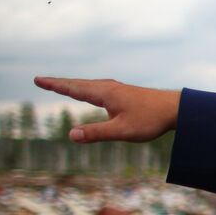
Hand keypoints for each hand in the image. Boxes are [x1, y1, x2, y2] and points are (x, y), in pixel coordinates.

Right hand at [32, 76, 180, 142]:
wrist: (177, 108)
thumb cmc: (150, 120)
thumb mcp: (121, 130)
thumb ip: (96, 133)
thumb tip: (70, 134)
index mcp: (104, 94)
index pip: (73, 88)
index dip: (55, 85)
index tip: (38, 80)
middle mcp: (109, 88)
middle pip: (79, 84)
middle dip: (60, 83)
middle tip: (41, 80)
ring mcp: (118, 89)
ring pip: (90, 86)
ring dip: (74, 85)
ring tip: (62, 85)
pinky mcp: (126, 94)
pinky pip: (99, 89)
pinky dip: (88, 88)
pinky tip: (93, 92)